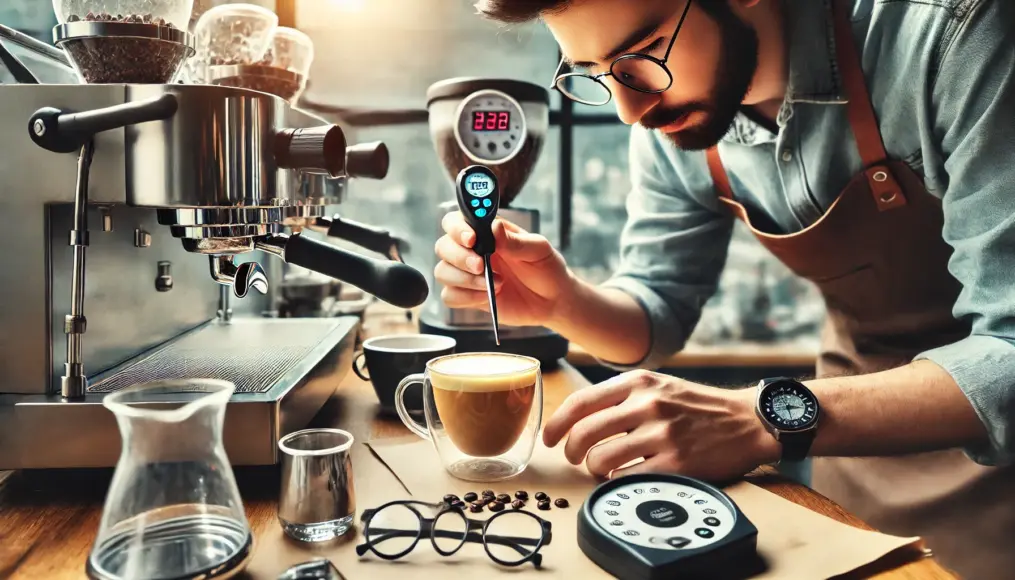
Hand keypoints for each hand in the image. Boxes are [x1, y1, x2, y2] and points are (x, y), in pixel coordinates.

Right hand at [434, 212, 573, 326]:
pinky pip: (450, 296)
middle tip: (482, 266)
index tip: (471, 239)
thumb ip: (515, 241)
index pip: (456, 221)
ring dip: (464, 279)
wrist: (553, 300)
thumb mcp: (538, 250)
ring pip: (442, 272)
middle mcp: (472, 250)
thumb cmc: (546, 268)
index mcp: (486, 232)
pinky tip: (487, 296)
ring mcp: (468, 274)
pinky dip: (465, 297)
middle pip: (443, 246)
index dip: (457, 228)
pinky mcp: (469, 296)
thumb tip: (495, 226)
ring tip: (492, 285)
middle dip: (460, 257)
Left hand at [543, 371, 778, 480]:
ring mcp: (661, 434)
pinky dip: (618, 482)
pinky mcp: (675, 463)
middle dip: (570, 451)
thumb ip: (621, 396)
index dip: (557, 423)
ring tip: (603, 469)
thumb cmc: (697, 406)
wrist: (746, 421)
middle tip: (574, 458)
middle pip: (584, 433)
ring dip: (595, 470)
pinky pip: (627, 479)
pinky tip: (626, 477)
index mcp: (638, 383)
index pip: (581, 402)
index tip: (550, 438)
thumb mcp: (658, 385)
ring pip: (601, 459)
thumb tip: (579, 417)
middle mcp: (647, 405)